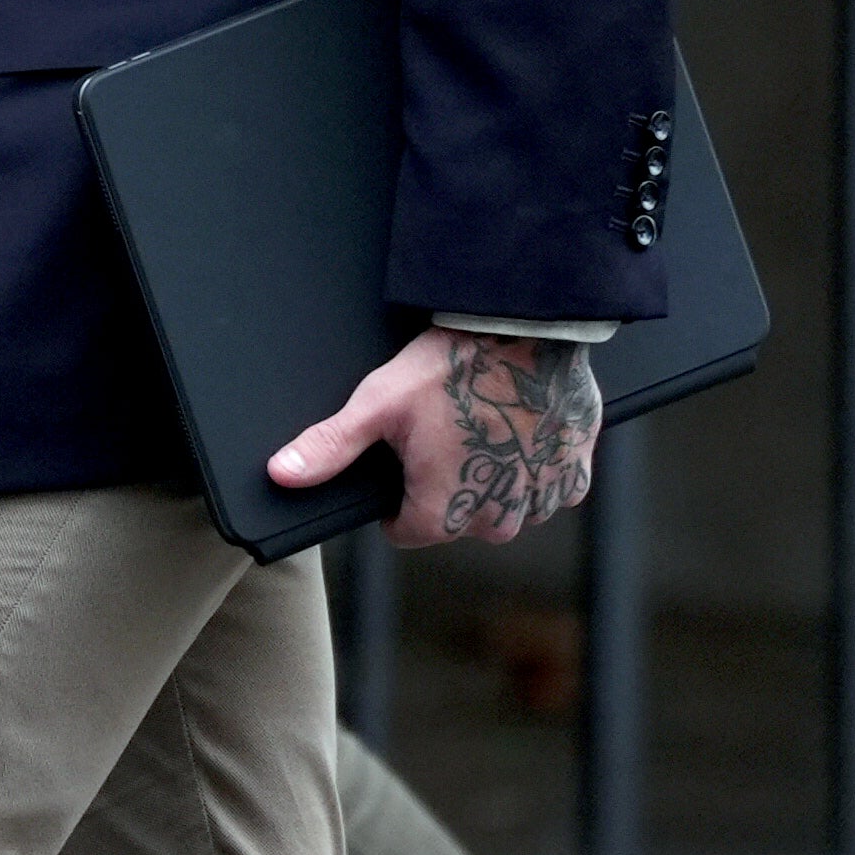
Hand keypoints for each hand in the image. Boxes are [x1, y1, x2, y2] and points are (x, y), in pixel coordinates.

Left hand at [267, 327, 602, 549]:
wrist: (529, 326)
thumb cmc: (451, 364)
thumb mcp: (378, 402)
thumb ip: (330, 447)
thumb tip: (281, 475)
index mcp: (443, 515)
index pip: (405, 528)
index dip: (397, 489)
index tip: (407, 449)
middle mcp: (496, 522)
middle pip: (456, 518)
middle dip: (448, 483)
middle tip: (447, 426)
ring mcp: (540, 500)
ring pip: (503, 504)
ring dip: (494, 475)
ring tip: (485, 421)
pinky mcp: (574, 475)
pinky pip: (547, 486)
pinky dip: (535, 463)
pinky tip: (521, 426)